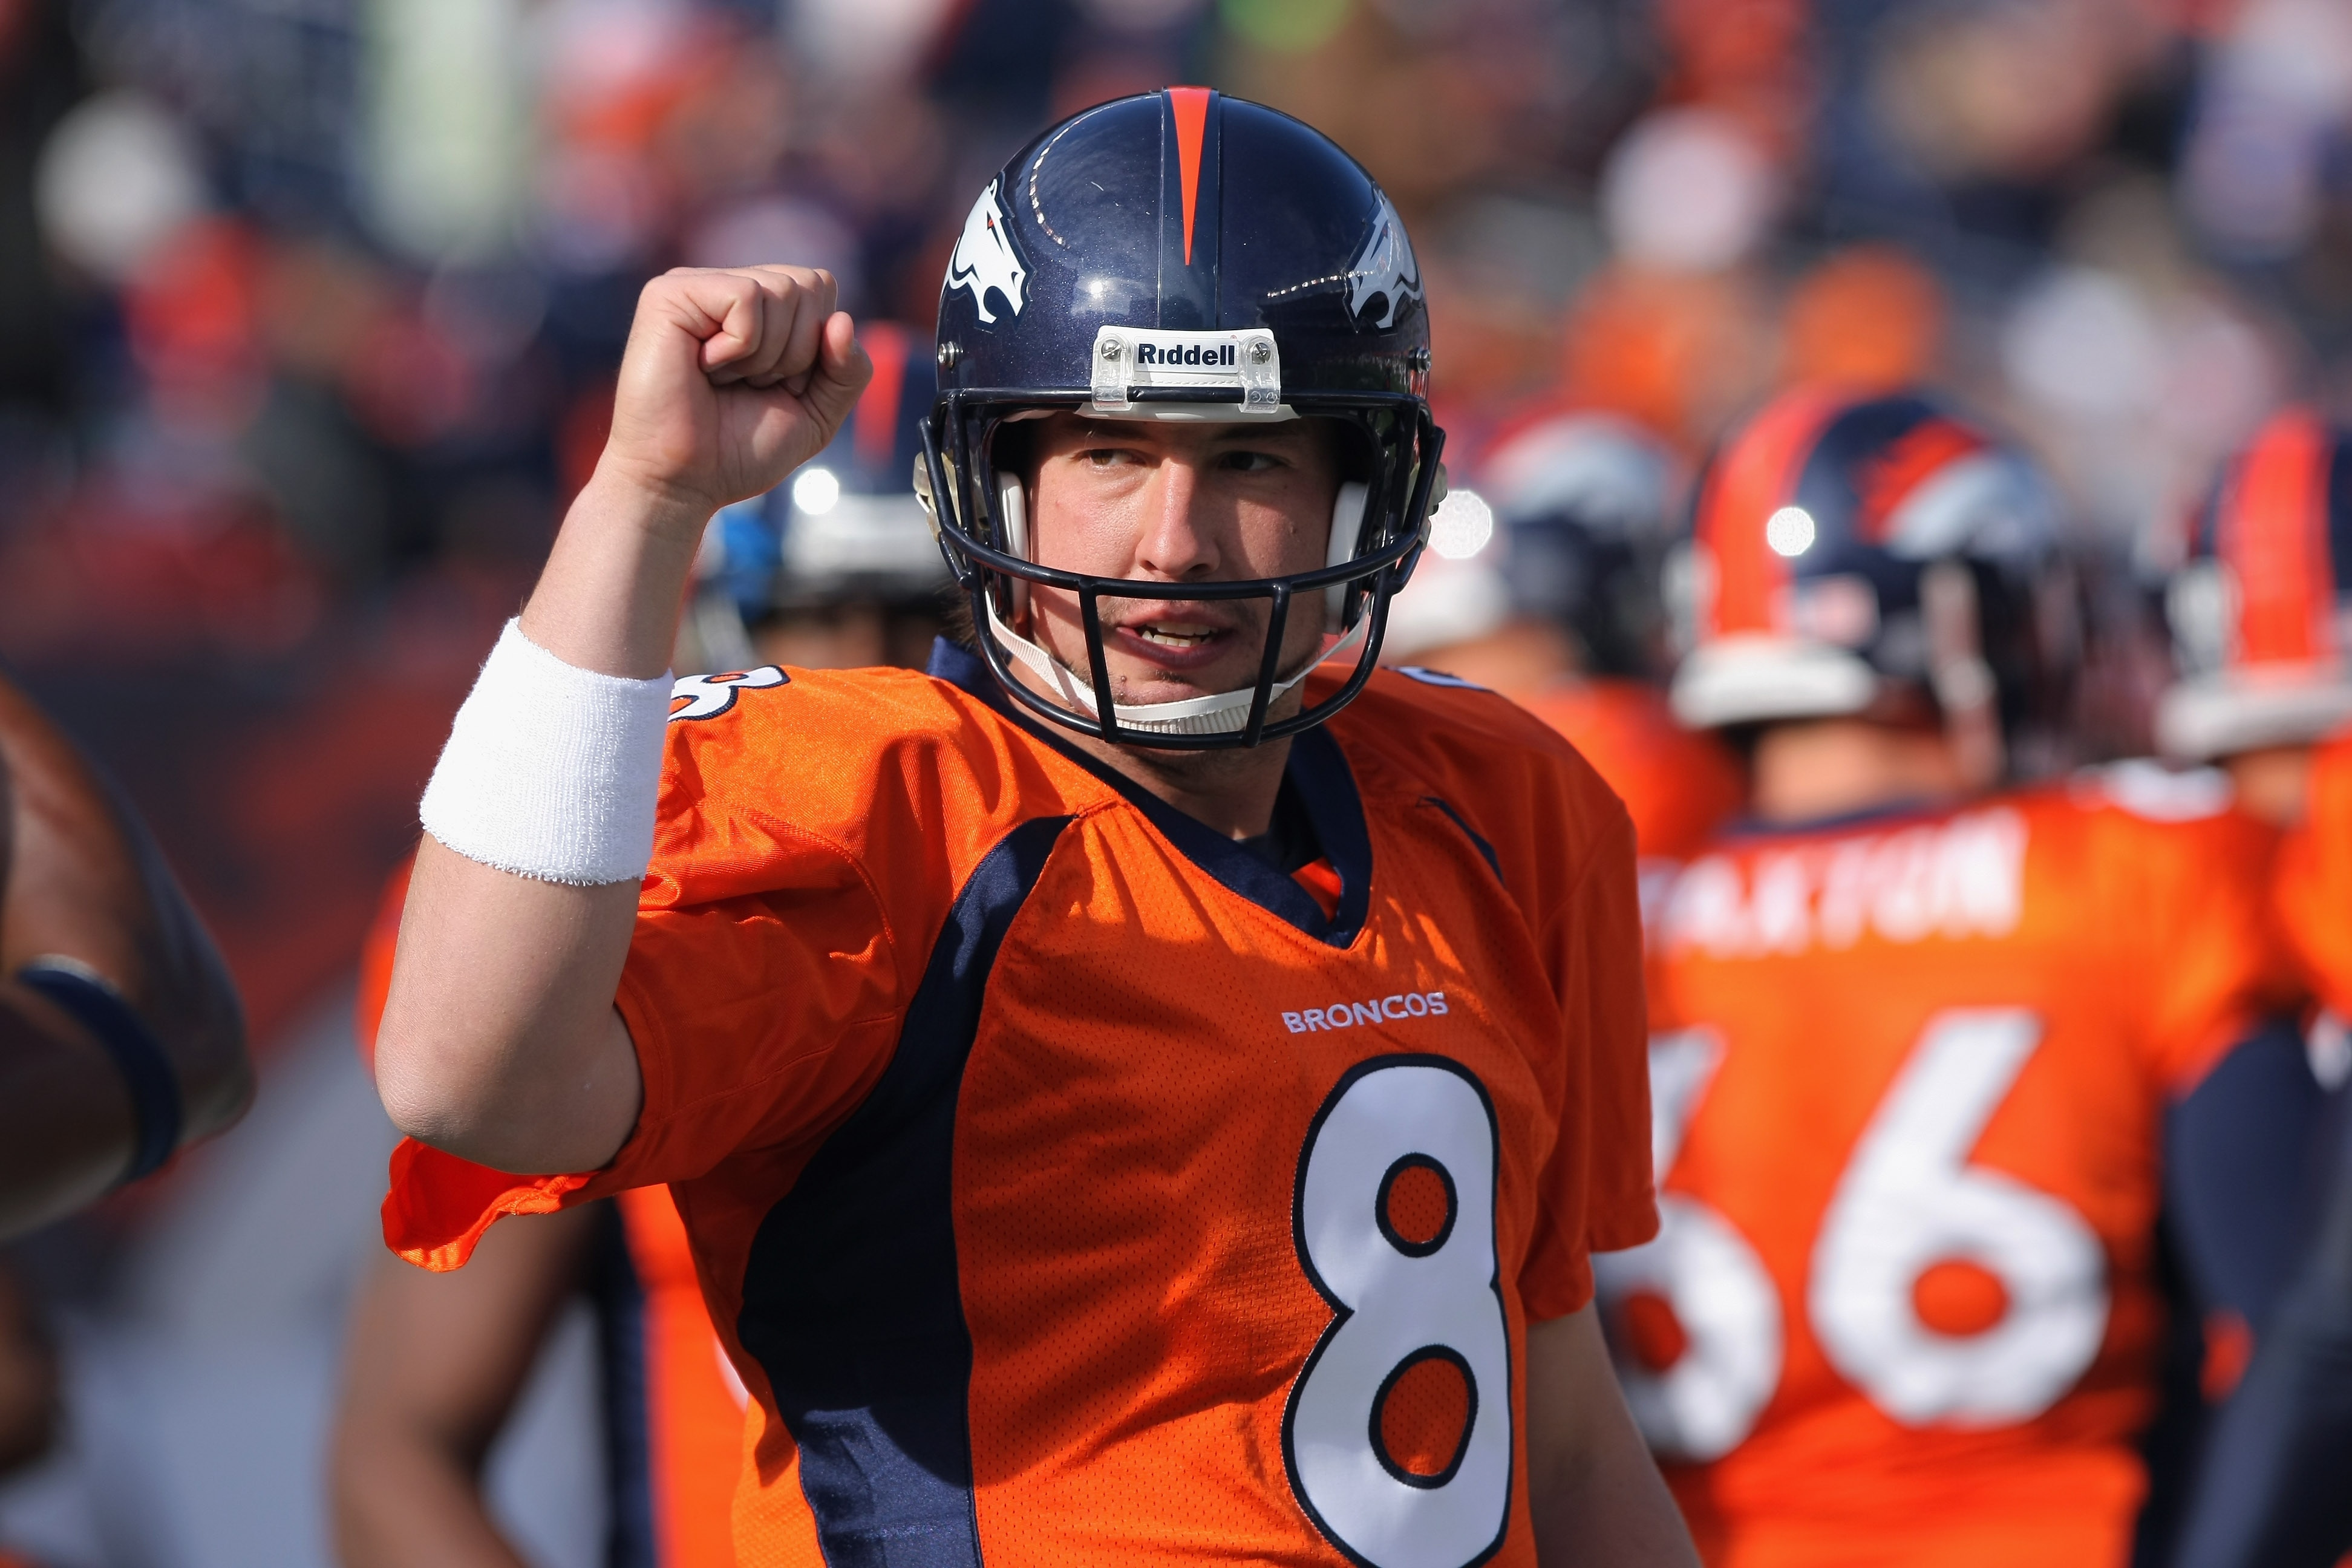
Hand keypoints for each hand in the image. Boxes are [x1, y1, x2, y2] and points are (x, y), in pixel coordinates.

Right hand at [597, 265, 872, 529]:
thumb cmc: (740, 451)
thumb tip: (842, 320)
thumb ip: (848, 371)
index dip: (818, 348)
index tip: (778, 386)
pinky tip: (705, 366)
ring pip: (782, 290)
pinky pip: (747, 296)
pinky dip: (741, 346)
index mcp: (759, 308)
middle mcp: (727, 287)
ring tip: (725, 379)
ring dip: (767, 356)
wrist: (683, 483)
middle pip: (810, 283)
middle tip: (749, 384)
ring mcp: (696, 286)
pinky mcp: (669, 293)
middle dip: (797, 352)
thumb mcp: (817, 414)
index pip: (823, 288)